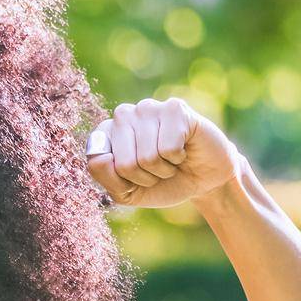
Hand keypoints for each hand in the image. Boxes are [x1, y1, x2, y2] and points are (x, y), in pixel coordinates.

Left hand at [85, 97, 242, 208]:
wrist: (203, 180)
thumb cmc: (162, 183)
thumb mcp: (127, 192)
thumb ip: (104, 177)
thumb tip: (102, 156)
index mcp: (106, 132)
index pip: (97, 161)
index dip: (121, 181)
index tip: (134, 177)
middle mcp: (123, 115)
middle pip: (123, 163)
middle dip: (143, 178)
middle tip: (157, 170)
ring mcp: (148, 107)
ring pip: (147, 157)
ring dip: (163, 169)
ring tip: (171, 160)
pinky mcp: (174, 108)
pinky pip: (168, 148)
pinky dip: (178, 158)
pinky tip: (183, 149)